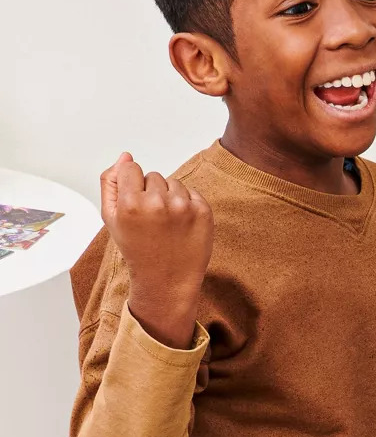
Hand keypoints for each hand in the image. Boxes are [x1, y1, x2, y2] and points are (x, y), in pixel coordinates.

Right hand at [100, 152, 213, 347]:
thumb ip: (111, 183)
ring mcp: (183, 206)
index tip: (134, 204)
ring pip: (173, 182)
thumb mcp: (111, 219)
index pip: (131, 168)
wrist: (167, 279)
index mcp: (130, 203)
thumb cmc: (137, 249)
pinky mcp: (203, 211)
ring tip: (166, 223)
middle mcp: (158, 202)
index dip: (131, 186)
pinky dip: (187, 204)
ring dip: (169, 197)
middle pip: (153, 175)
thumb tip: (125, 156)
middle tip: (151, 220)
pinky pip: (191, 192)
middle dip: (150, 192)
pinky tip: (181, 225)